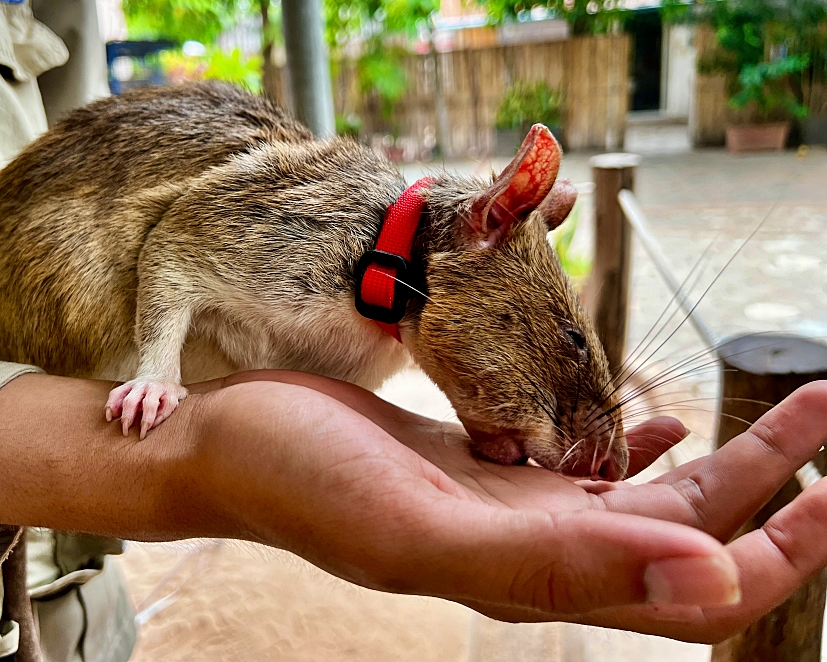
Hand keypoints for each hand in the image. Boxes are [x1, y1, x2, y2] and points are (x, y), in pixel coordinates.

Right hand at [0, 372, 826, 644]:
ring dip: (723, 460)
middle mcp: (537, 551)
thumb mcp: (426, 527)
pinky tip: (661, 420)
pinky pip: (584, 467)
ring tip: (785, 411)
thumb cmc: (302, 482)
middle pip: (690, 535)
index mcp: (537, 577)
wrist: (228, 447)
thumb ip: (563, 566)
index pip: (698, 587)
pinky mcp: (482, 467)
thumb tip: (715, 586)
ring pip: (647, 497)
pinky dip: (639, 445)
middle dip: (775, 482)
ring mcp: (511, 508)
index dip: (784, 549)